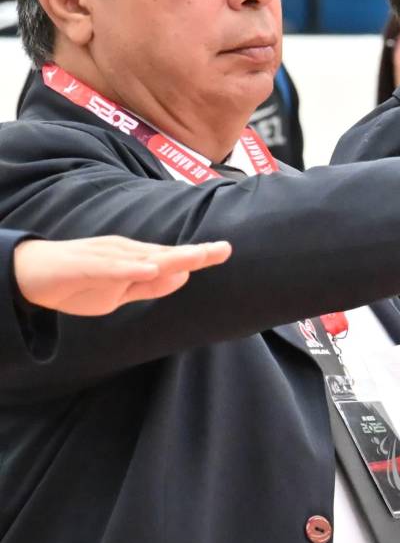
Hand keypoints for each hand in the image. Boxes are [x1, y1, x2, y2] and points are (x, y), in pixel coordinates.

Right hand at [12, 236, 231, 315]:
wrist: (31, 275)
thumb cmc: (78, 283)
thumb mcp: (120, 293)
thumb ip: (150, 287)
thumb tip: (182, 277)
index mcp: (135, 259)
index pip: (172, 258)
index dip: (199, 255)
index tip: (226, 250)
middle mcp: (125, 252)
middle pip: (165, 253)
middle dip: (194, 253)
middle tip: (224, 249)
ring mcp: (106, 256)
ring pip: (143, 257)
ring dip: (171, 257)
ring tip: (199, 257)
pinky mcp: (85, 264)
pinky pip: (111, 267)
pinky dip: (131, 268)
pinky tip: (149, 269)